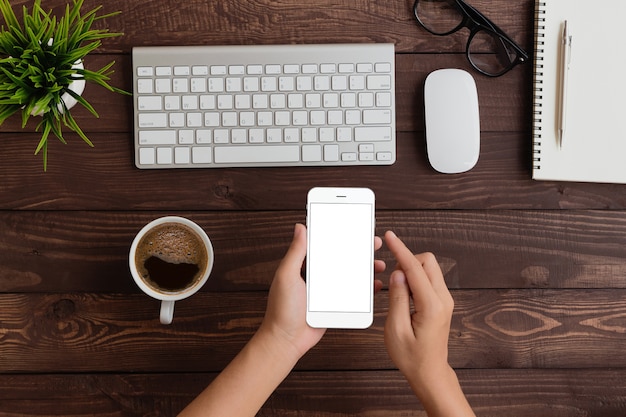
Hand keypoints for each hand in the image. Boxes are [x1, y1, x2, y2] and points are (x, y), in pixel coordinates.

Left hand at [259, 223, 384, 359]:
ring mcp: (328, 291)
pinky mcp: (335, 305)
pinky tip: (375, 285)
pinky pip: (354, 295)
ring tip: (379, 264)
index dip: (339, 235)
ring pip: (351, 275)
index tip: (353, 226)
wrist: (286, 340)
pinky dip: (366, 289)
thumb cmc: (281, 309)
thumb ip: (295, 252)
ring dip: (366, 268)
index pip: (324, 245)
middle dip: (359, 250)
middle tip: (373, 242)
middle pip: (342, 258)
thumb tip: (300, 227)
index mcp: (305, 266)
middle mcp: (317, 276)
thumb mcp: (286, 276)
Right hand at [383, 231, 453, 386]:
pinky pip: (429, 280)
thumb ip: (397, 298)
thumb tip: (397, 274)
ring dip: (411, 272)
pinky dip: (415, 280)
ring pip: (429, 269)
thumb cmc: (411, 356)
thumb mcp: (395, 329)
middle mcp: (443, 299)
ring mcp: (445, 300)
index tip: (390, 237)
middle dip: (408, 261)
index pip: (414, 268)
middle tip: (392, 278)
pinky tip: (404, 296)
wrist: (429, 372)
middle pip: (427, 261)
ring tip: (397, 293)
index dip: (400, 250)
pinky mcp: (442, 302)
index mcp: (431, 305)